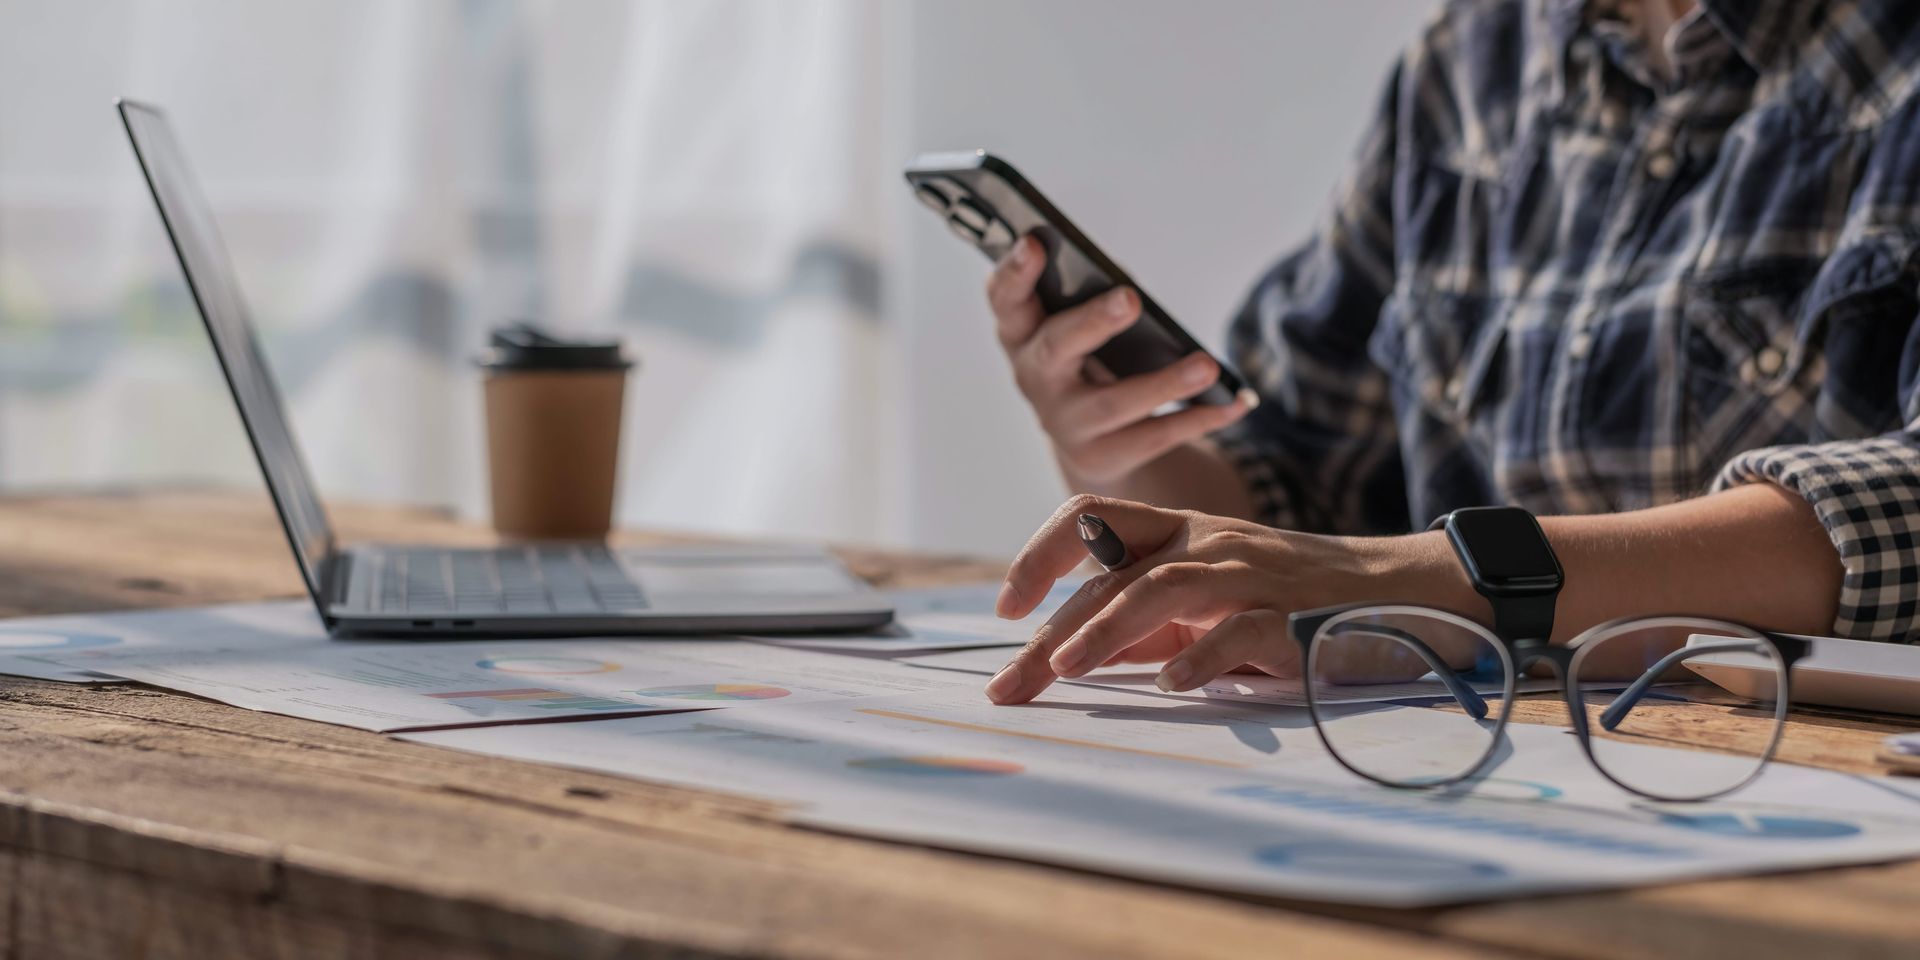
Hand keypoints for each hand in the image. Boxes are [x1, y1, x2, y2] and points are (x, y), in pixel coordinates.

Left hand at [984, 495, 1480, 704]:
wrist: (1402, 595)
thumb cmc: (1292, 602)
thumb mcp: (1210, 602)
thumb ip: (1147, 623)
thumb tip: (1071, 656)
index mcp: (1182, 532)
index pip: (1093, 517)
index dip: (1041, 555)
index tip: (1006, 609)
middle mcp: (1209, 542)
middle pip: (1113, 573)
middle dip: (1053, 631)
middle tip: (1010, 685)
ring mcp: (1251, 575)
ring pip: (1164, 587)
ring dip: (1106, 628)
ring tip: (1066, 668)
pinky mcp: (1293, 616)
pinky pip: (1239, 629)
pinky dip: (1201, 656)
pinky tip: (1172, 684)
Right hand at [987, 235, 1252, 486]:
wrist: (1088, 438)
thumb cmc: (1086, 356)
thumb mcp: (1078, 325)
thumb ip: (1092, 297)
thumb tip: (1130, 291)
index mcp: (1022, 333)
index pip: (1006, 300)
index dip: (1014, 273)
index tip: (1035, 242)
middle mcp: (1034, 378)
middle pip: (1055, 349)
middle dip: (1091, 323)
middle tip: (1129, 298)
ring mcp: (1064, 423)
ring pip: (1113, 404)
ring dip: (1163, 383)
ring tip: (1207, 365)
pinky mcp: (1101, 456)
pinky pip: (1154, 438)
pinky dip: (1198, 419)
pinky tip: (1234, 403)